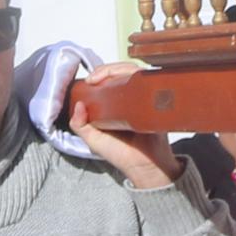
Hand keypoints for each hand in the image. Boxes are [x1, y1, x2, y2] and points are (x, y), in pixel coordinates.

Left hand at [68, 63, 183, 184]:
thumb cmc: (122, 154)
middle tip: (95, 79)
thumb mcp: (94, 140)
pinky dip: (140, 76)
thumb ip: (80, 126)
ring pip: (136, 73)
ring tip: (107, 78)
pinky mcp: (157, 101)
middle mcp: (132, 97)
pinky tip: (129, 81)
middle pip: (123, 71)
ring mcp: (145, 98)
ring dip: (120, 69)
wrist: (145, 166)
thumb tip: (78, 105)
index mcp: (117, 103)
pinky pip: (151, 83)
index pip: (110, 78)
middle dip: (108, 69)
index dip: (100, 73)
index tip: (89, 80)